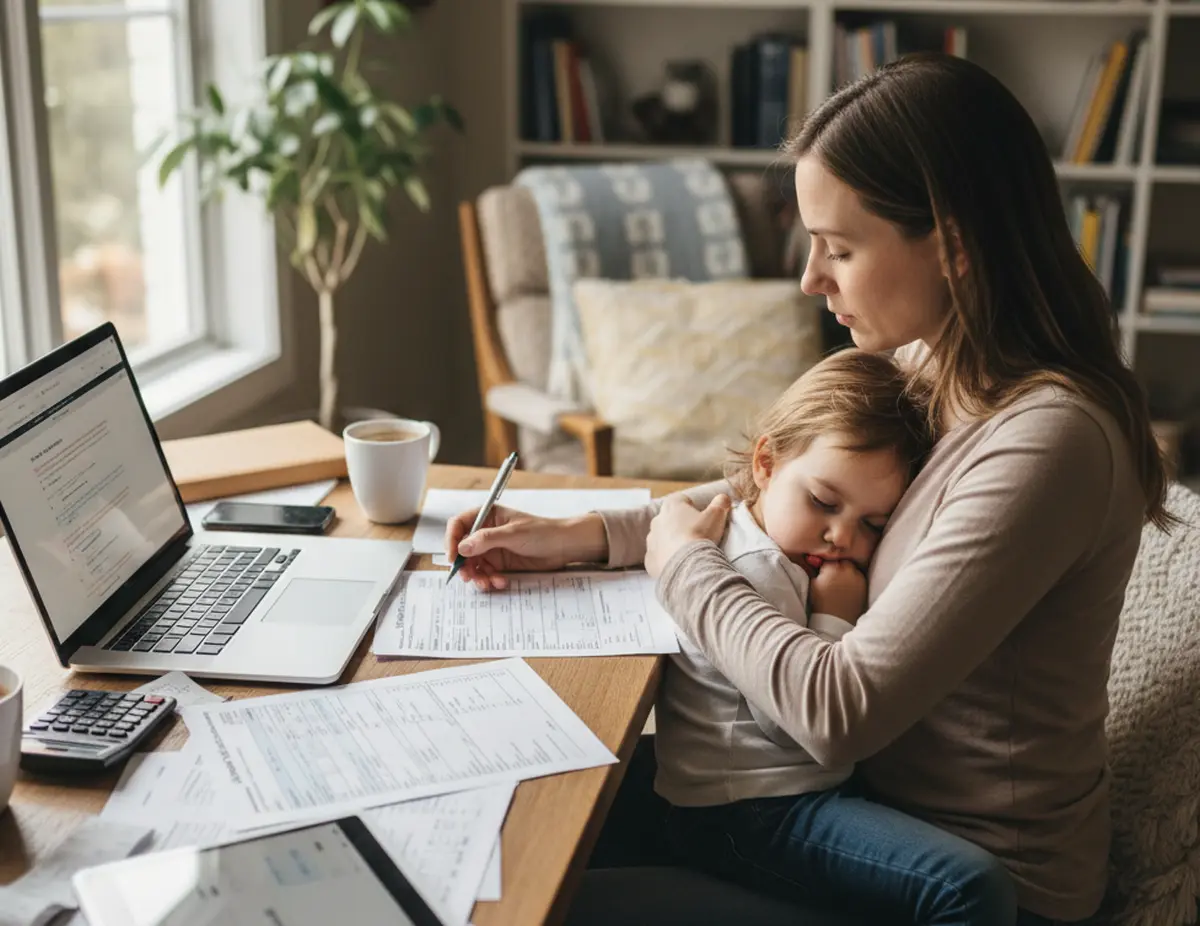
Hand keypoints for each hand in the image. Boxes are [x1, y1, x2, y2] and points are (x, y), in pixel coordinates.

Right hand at [444, 504, 607, 590]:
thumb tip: (462, 547)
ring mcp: (493, 549)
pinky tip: (501, 582)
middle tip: (469, 577)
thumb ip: (487, 539)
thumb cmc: (543, 532)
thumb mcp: (513, 534)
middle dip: (464, 564)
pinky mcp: (501, 563)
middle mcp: (486, 532)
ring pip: (473, 565)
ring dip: (477, 576)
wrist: (564, 547)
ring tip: (488, 583)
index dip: (452, 540)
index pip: (459, 525)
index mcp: (487, 516)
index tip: (453, 557)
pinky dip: (490, 580)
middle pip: (462, 549)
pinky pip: (486, 574)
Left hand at [645, 493, 731, 577]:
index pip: (681, 500)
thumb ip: (720, 503)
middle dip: (680, 525)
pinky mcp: (650, 558)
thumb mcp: (716, 515)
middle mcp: (657, 520)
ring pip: (661, 538)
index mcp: (672, 505)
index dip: (692, 507)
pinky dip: (666, 559)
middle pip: (670, 519)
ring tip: (687, 551)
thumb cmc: (701, 535)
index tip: (701, 516)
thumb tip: (723, 497)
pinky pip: (658, 556)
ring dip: (671, 542)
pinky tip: (679, 563)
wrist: (687, 564)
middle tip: (695, 535)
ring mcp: (651, 540)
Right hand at [808, 560, 867, 623]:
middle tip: (834, 576)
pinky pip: (859, 578)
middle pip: (843, 561)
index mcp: (832, 568)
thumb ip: (817, 571)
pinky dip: (854, 580)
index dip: (826, 564)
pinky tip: (849, 589)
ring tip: (842, 583)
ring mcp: (857, 578)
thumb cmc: (821, 603)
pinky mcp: (864, 586)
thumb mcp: (813, 584)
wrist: (836, 621)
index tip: (824, 570)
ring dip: (847, 573)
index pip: (829, 559)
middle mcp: (847, 570)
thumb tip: (817, 563)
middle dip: (839, 566)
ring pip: (852, 569)